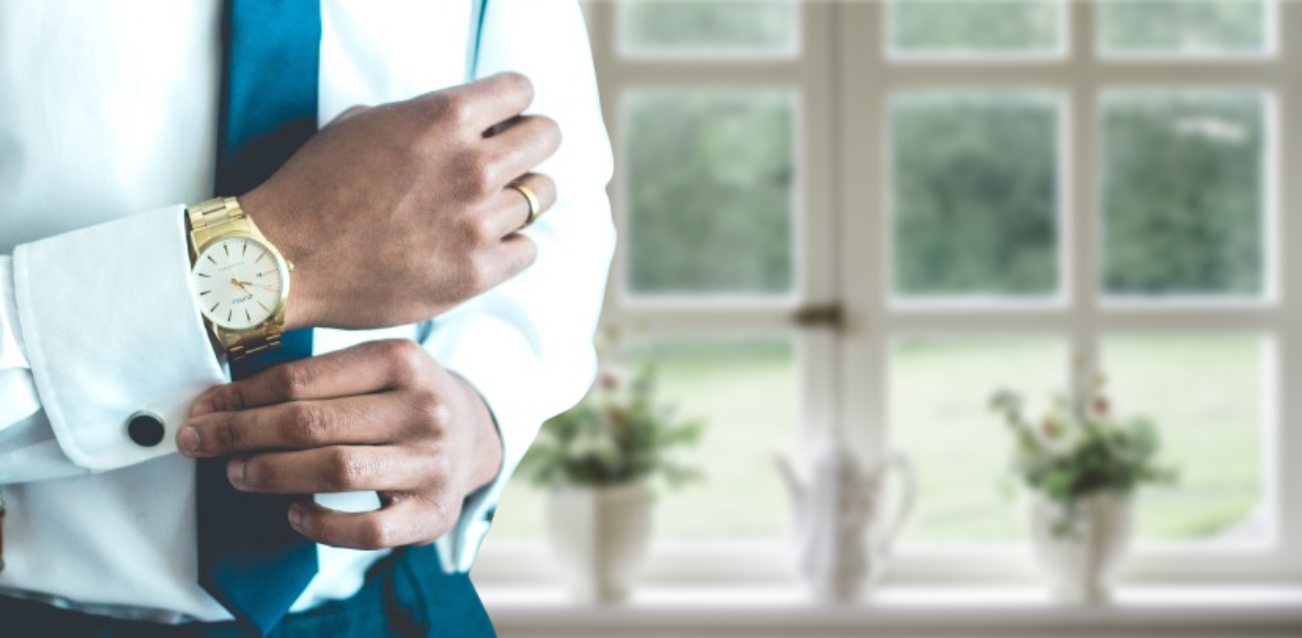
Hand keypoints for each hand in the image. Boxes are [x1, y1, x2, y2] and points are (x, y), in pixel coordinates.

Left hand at [177, 340, 503, 549]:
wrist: (474, 434)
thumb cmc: (402, 398)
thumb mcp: (375, 367)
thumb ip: (316, 377)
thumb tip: (223, 400)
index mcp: (402, 359)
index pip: (303, 379)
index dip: (242, 398)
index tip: (202, 410)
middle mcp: (424, 408)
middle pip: (313, 424)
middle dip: (243, 434)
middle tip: (201, 442)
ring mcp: (433, 462)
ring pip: (336, 470)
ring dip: (273, 474)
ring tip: (238, 473)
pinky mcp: (434, 512)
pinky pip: (368, 530)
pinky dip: (322, 524)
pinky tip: (295, 514)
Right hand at [241, 72, 559, 330]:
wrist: (283, 258)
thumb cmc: (315, 187)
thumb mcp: (365, 123)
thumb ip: (424, 119)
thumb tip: (464, 124)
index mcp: (443, 117)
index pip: (520, 91)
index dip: (512, 105)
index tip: (504, 120)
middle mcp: (470, 165)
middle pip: (546, 137)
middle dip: (530, 144)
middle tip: (512, 161)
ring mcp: (477, 222)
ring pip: (541, 196)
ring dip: (521, 198)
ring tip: (490, 208)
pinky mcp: (476, 272)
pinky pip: (527, 250)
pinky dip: (510, 247)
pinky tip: (481, 245)